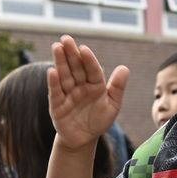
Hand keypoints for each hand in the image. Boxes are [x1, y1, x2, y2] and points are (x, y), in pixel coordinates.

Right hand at [47, 35, 128, 149]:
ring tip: (57, 47)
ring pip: (64, 76)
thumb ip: (118, 88)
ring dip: (60, 62)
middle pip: (75, 68)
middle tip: (66, 39)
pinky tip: (51, 71)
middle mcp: (80, 86)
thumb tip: (124, 68)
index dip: (89, 60)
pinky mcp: (57, 105)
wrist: (84, 139)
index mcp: (95, 84)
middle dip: (71, 53)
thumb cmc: (99, 120)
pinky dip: (54, 82)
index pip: (92, 70)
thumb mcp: (112, 105)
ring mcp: (68, 94)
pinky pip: (56, 92)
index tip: (84, 49)